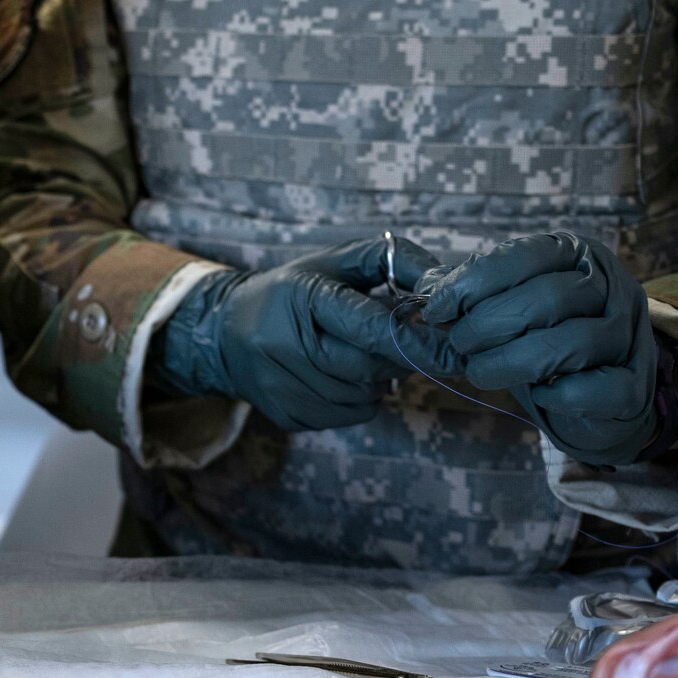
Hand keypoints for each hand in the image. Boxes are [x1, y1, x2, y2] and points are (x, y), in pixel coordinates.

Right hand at [153, 236, 437, 431]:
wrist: (225, 330)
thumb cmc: (292, 291)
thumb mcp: (332, 262)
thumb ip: (388, 262)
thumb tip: (440, 282)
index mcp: (300, 295)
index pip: (369, 326)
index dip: (416, 340)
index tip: (453, 350)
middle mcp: (284, 343)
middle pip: (369, 367)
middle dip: (396, 358)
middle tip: (400, 343)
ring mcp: (281, 384)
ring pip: (362, 396)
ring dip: (376, 380)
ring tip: (356, 355)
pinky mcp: (285, 414)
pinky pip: (348, 416)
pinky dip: (357, 400)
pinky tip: (338, 377)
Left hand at [412, 232, 655, 466]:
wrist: (597, 394)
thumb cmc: (540, 336)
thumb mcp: (502, 302)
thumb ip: (463, 290)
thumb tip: (414, 281)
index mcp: (575, 254)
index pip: (523, 256)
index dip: (472, 282)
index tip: (436, 309)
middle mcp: (611, 287)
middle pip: (546, 298)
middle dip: (487, 324)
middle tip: (459, 344)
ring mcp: (630, 335)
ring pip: (570, 343)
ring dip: (511, 361)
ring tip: (480, 371)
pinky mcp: (637, 386)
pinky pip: (597, 389)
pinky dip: (557, 394)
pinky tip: (537, 394)